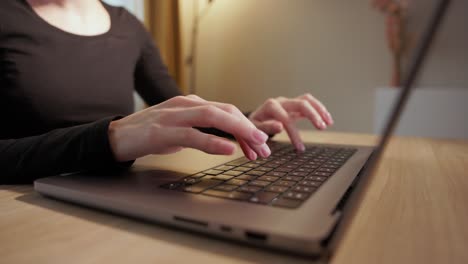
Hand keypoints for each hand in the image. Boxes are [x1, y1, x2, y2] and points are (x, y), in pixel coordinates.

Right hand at [108, 95, 270, 161]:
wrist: (116, 136)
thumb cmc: (150, 133)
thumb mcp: (180, 129)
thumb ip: (201, 130)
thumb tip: (227, 140)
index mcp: (191, 104)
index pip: (225, 111)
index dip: (245, 125)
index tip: (260, 142)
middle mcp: (185, 105)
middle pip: (224, 110)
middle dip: (248, 126)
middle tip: (265, 143)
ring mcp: (173, 116)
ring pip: (212, 117)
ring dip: (238, 130)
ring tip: (256, 144)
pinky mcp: (162, 131)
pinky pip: (192, 135)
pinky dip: (213, 142)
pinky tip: (228, 149)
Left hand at [248, 93, 333, 150]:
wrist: (251, 119)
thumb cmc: (252, 127)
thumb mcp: (254, 129)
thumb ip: (265, 128)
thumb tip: (280, 126)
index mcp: (270, 107)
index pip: (285, 118)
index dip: (294, 133)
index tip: (300, 147)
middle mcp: (280, 102)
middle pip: (300, 103)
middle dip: (312, 115)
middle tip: (321, 128)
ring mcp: (288, 102)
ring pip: (307, 100)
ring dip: (319, 110)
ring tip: (328, 122)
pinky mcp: (293, 105)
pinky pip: (309, 103)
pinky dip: (319, 109)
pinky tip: (327, 119)